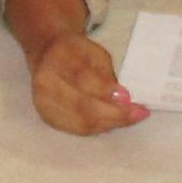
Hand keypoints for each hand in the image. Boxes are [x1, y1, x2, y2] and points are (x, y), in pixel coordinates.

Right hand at [29, 32, 145, 134]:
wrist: (48, 56)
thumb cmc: (76, 53)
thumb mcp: (94, 53)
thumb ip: (106, 74)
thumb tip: (121, 98)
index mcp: (56, 59)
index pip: (83, 80)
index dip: (106, 91)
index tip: (129, 98)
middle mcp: (45, 84)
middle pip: (82, 107)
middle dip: (114, 113)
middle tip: (137, 113)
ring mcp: (44, 105)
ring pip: (81, 122)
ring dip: (110, 123)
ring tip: (130, 118)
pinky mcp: (48, 118)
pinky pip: (78, 129)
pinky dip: (99, 128)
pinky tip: (113, 123)